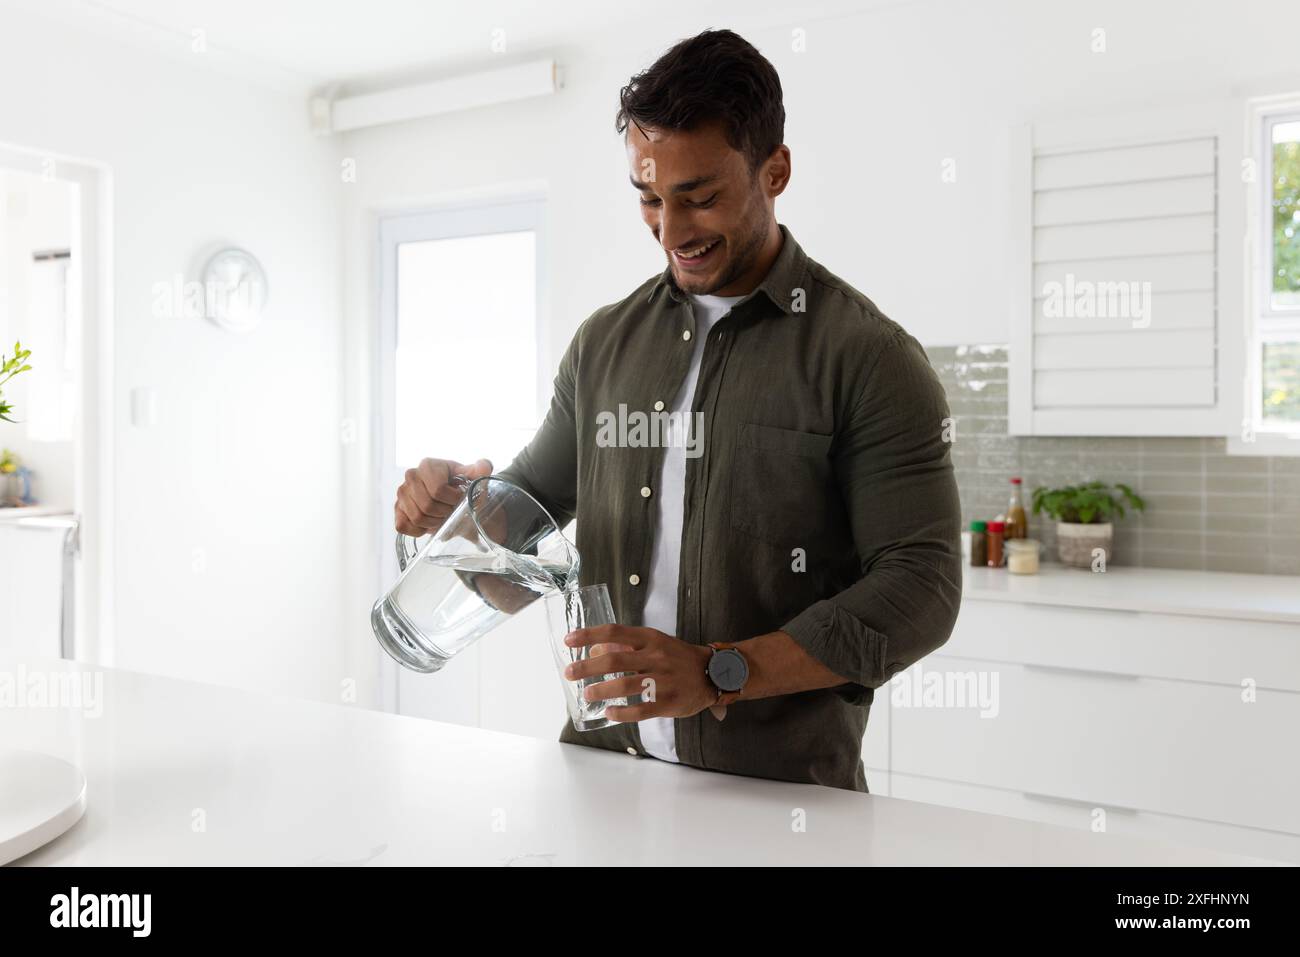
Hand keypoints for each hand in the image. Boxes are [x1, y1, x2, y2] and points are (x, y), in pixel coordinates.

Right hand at [394, 457, 491, 536]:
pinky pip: (404, 526)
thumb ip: (481, 469)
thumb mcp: (473, 478)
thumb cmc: (461, 487)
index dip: (452, 500)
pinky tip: (429, 523)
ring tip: (442, 517)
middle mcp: (411, 476)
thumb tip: (484, 466)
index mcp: (428, 465)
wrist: (451, 501)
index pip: (438, 490)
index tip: (459, 500)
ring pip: (417, 517)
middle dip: (444, 513)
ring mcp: (402, 493)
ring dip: (434, 522)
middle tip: (451, 511)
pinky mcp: (397, 509)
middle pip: (427, 505)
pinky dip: (419, 530)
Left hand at [563, 625, 715, 720]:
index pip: (613, 632)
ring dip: (601, 691)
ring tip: (587, 694)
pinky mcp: (668, 702)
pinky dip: (621, 713)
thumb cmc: (677, 657)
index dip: (588, 635)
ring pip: (624, 686)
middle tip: (569, 672)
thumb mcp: (655, 642)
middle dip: (587, 667)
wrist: (713, 673)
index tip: (568, 640)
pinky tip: (609, 713)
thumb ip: (626, 645)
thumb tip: (594, 650)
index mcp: (650, 639)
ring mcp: (662, 680)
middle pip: (614, 660)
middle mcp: (655, 657)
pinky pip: (640, 710)